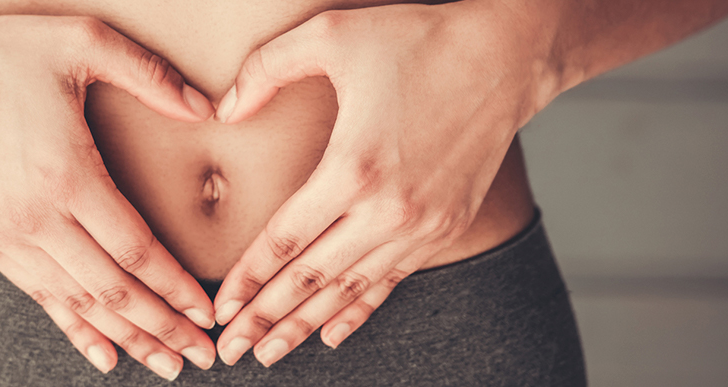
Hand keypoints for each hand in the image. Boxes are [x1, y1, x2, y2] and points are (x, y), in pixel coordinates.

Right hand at [0, 4, 218, 378]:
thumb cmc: (2, 54)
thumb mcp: (81, 42)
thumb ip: (150, 74)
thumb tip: (208, 109)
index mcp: (66, 174)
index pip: (134, 250)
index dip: (175, 288)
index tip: (207, 312)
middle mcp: (35, 217)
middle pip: (112, 290)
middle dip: (162, 327)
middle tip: (201, 356)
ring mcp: (7, 235)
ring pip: (78, 302)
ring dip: (126, 337)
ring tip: (166, 363)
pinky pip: (40, 297)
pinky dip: (75, 329)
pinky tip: (105, 356)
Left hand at [209, 1, 563, 365]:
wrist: (507, 55)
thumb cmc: (417, 39)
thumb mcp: (330, 35)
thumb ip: (265, 69)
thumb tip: (224, 111)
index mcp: (354, 167)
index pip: (286, 239)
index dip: (248, 278)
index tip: (220, 308)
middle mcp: (389, 209)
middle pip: (311, 279)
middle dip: (264, 319)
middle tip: (228, 349)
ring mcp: (421, 225)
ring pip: (350, 289)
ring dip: (305, 325)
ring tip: (266, 353)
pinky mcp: (445, 228)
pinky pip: (392, 281)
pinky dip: (359, 311)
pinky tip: (331, 336)